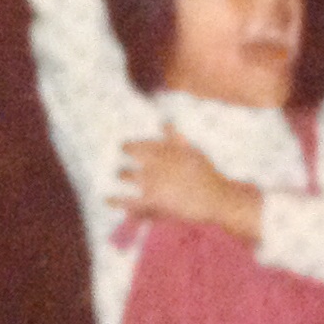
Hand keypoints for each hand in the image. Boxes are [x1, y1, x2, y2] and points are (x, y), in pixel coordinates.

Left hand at [113, 127, 254, 232]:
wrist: (217, 199)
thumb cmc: (207, 174)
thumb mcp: (193, 152)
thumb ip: (175, 137)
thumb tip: (164, 121)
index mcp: (162, 150)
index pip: (134, 145)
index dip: (127, 147)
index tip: (124, 148)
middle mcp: (153, 164)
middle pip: (130, 154)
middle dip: (123, 163)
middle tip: (121, 169)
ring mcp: (150, 183)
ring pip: (124, 175)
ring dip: (120, 175)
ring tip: (119, 177)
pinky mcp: (151, 202)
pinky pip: (127, 201)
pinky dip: (115, 200)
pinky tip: (107, 199)